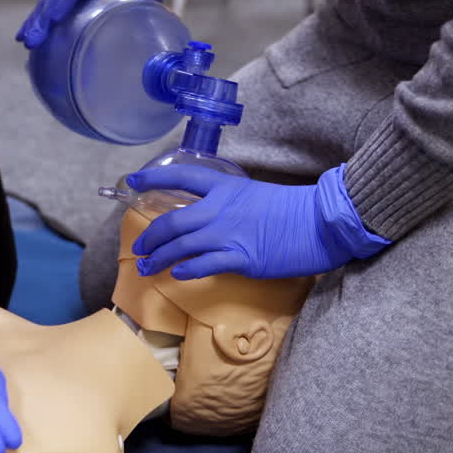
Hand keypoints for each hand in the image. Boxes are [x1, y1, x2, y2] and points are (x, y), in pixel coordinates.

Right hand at [17, 0, 182, 48]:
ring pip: (47, 5)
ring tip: (25, 42)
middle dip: (41, 20)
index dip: (64, 1)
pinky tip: (28, 41)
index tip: (54, 18)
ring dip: (34, 22)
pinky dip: (38, 23)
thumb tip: (172, 41)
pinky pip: (50, 8)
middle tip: (32, 41)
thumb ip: (158, 11)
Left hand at [128, 164, 390, 279]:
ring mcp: (228, 234)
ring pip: (181, 245)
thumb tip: (208, 214)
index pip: (182, 177)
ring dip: (159, 257)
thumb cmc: (292, 209)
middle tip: (139, 246)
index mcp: (226, 186)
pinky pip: (203, 265)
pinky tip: (176, 275)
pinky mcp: (240, 259)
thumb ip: (228, 202)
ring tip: (146, 267)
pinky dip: (185, 270)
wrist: (320, 223)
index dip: (154, 179)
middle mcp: (221, 208)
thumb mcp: (254, 194)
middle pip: (173, 219)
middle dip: (151, 234)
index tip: (132, 182)